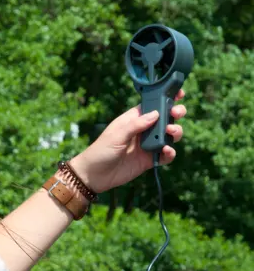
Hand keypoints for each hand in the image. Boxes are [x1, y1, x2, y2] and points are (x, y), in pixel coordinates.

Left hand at [70, 90, 185, 192]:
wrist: (94, 176)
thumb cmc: (100, 151)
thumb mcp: (116, 135)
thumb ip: (136, 125)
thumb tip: (156, 113)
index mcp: (133, 119)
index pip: (152, 105)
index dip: (165, 99)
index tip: (178, 94)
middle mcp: (142, 131)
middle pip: (164, 119)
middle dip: (174, 114)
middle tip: (177, 114)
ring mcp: (146, 146)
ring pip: (168, 136)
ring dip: (174, 133)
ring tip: (171, 133)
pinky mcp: (148, 161)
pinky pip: (165, 155)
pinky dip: (169, 153)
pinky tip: (166, 151)